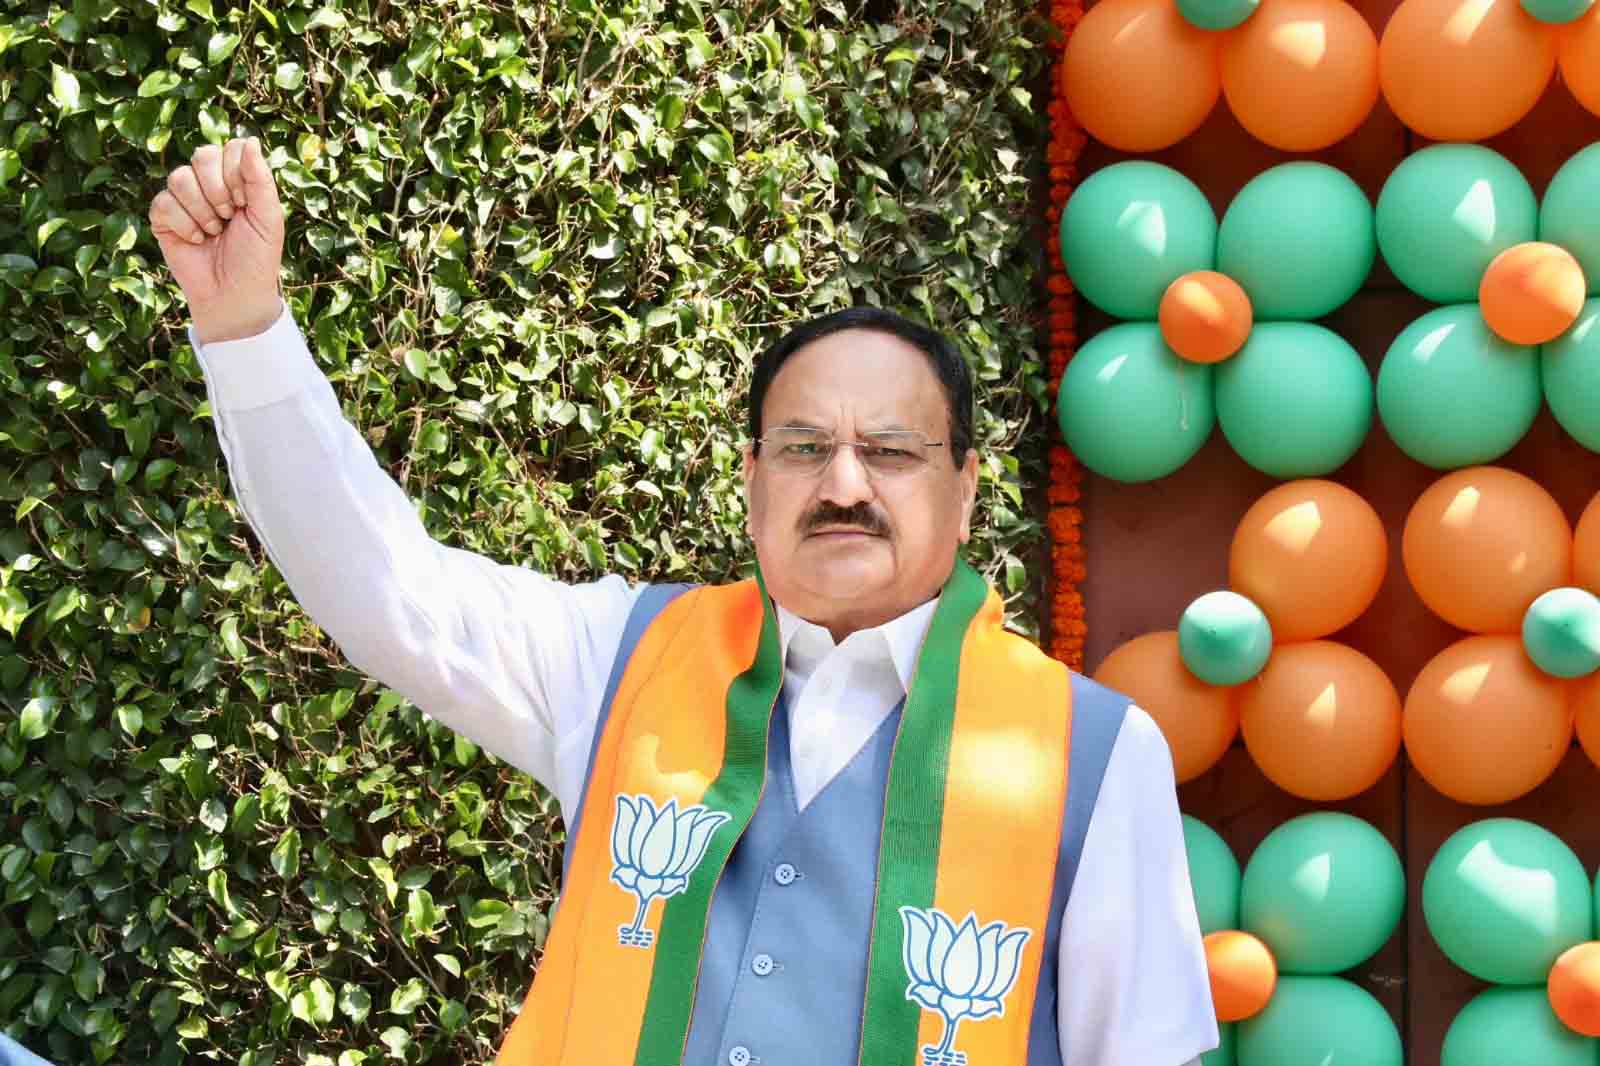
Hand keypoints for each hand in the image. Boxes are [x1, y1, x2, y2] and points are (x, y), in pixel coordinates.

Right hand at [150, 137, 285, 343]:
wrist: (234, 295)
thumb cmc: (257, 258)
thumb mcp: (268, 217)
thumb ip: (260, 178)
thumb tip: (251, 140)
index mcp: (238, 179)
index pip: (231, 148)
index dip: (238, 173)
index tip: (246, 203)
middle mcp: (210, 184)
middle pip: (202, 155)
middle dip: (219, 190)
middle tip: (230, 217)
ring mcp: (185, 199)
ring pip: (180, 177)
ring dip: (202, 210)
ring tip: (214, 232)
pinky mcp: (163, 216)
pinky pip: (163, 202)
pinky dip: (184, 225)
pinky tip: (197, 240)